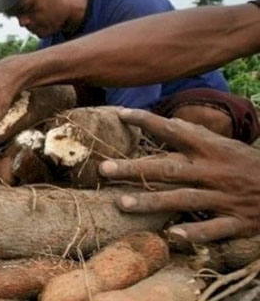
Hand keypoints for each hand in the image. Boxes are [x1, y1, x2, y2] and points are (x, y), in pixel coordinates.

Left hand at [99, 108, 259, 242]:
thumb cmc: (250, 166)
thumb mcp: (227, 145)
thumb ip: (198, 136)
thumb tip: (172, 121)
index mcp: (211, 149)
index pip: (173, 130)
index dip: (147, 121)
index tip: (120, 114)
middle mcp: (213, 171)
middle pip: (169, 168)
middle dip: (135, 169)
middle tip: (104, 169)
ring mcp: (224, 198)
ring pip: (183, 199)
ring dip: (152, 202)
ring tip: (121, 204)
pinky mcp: (236, 222)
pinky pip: (213, 229)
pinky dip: (194, 232)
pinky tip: (172, 235)